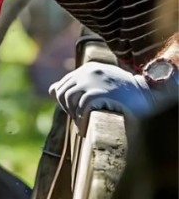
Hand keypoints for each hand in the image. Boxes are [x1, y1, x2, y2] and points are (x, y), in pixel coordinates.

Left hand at [49, 62, 172, 131]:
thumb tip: (51, 90)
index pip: (62, 86)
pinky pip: (80, 108)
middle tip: (78, 119)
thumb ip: (76, 85)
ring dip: (73, 115)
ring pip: (68, 100)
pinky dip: (81, 121)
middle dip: (66, 108)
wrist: (148, 94)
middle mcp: (87, 72)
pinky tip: (85, 129)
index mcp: (87, 69)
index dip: (65, 102)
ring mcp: (92, 81)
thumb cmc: (123, 92)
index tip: (75, 112)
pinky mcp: (98, 93)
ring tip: (82, 124)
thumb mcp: (98, 83)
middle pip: (62, 93)